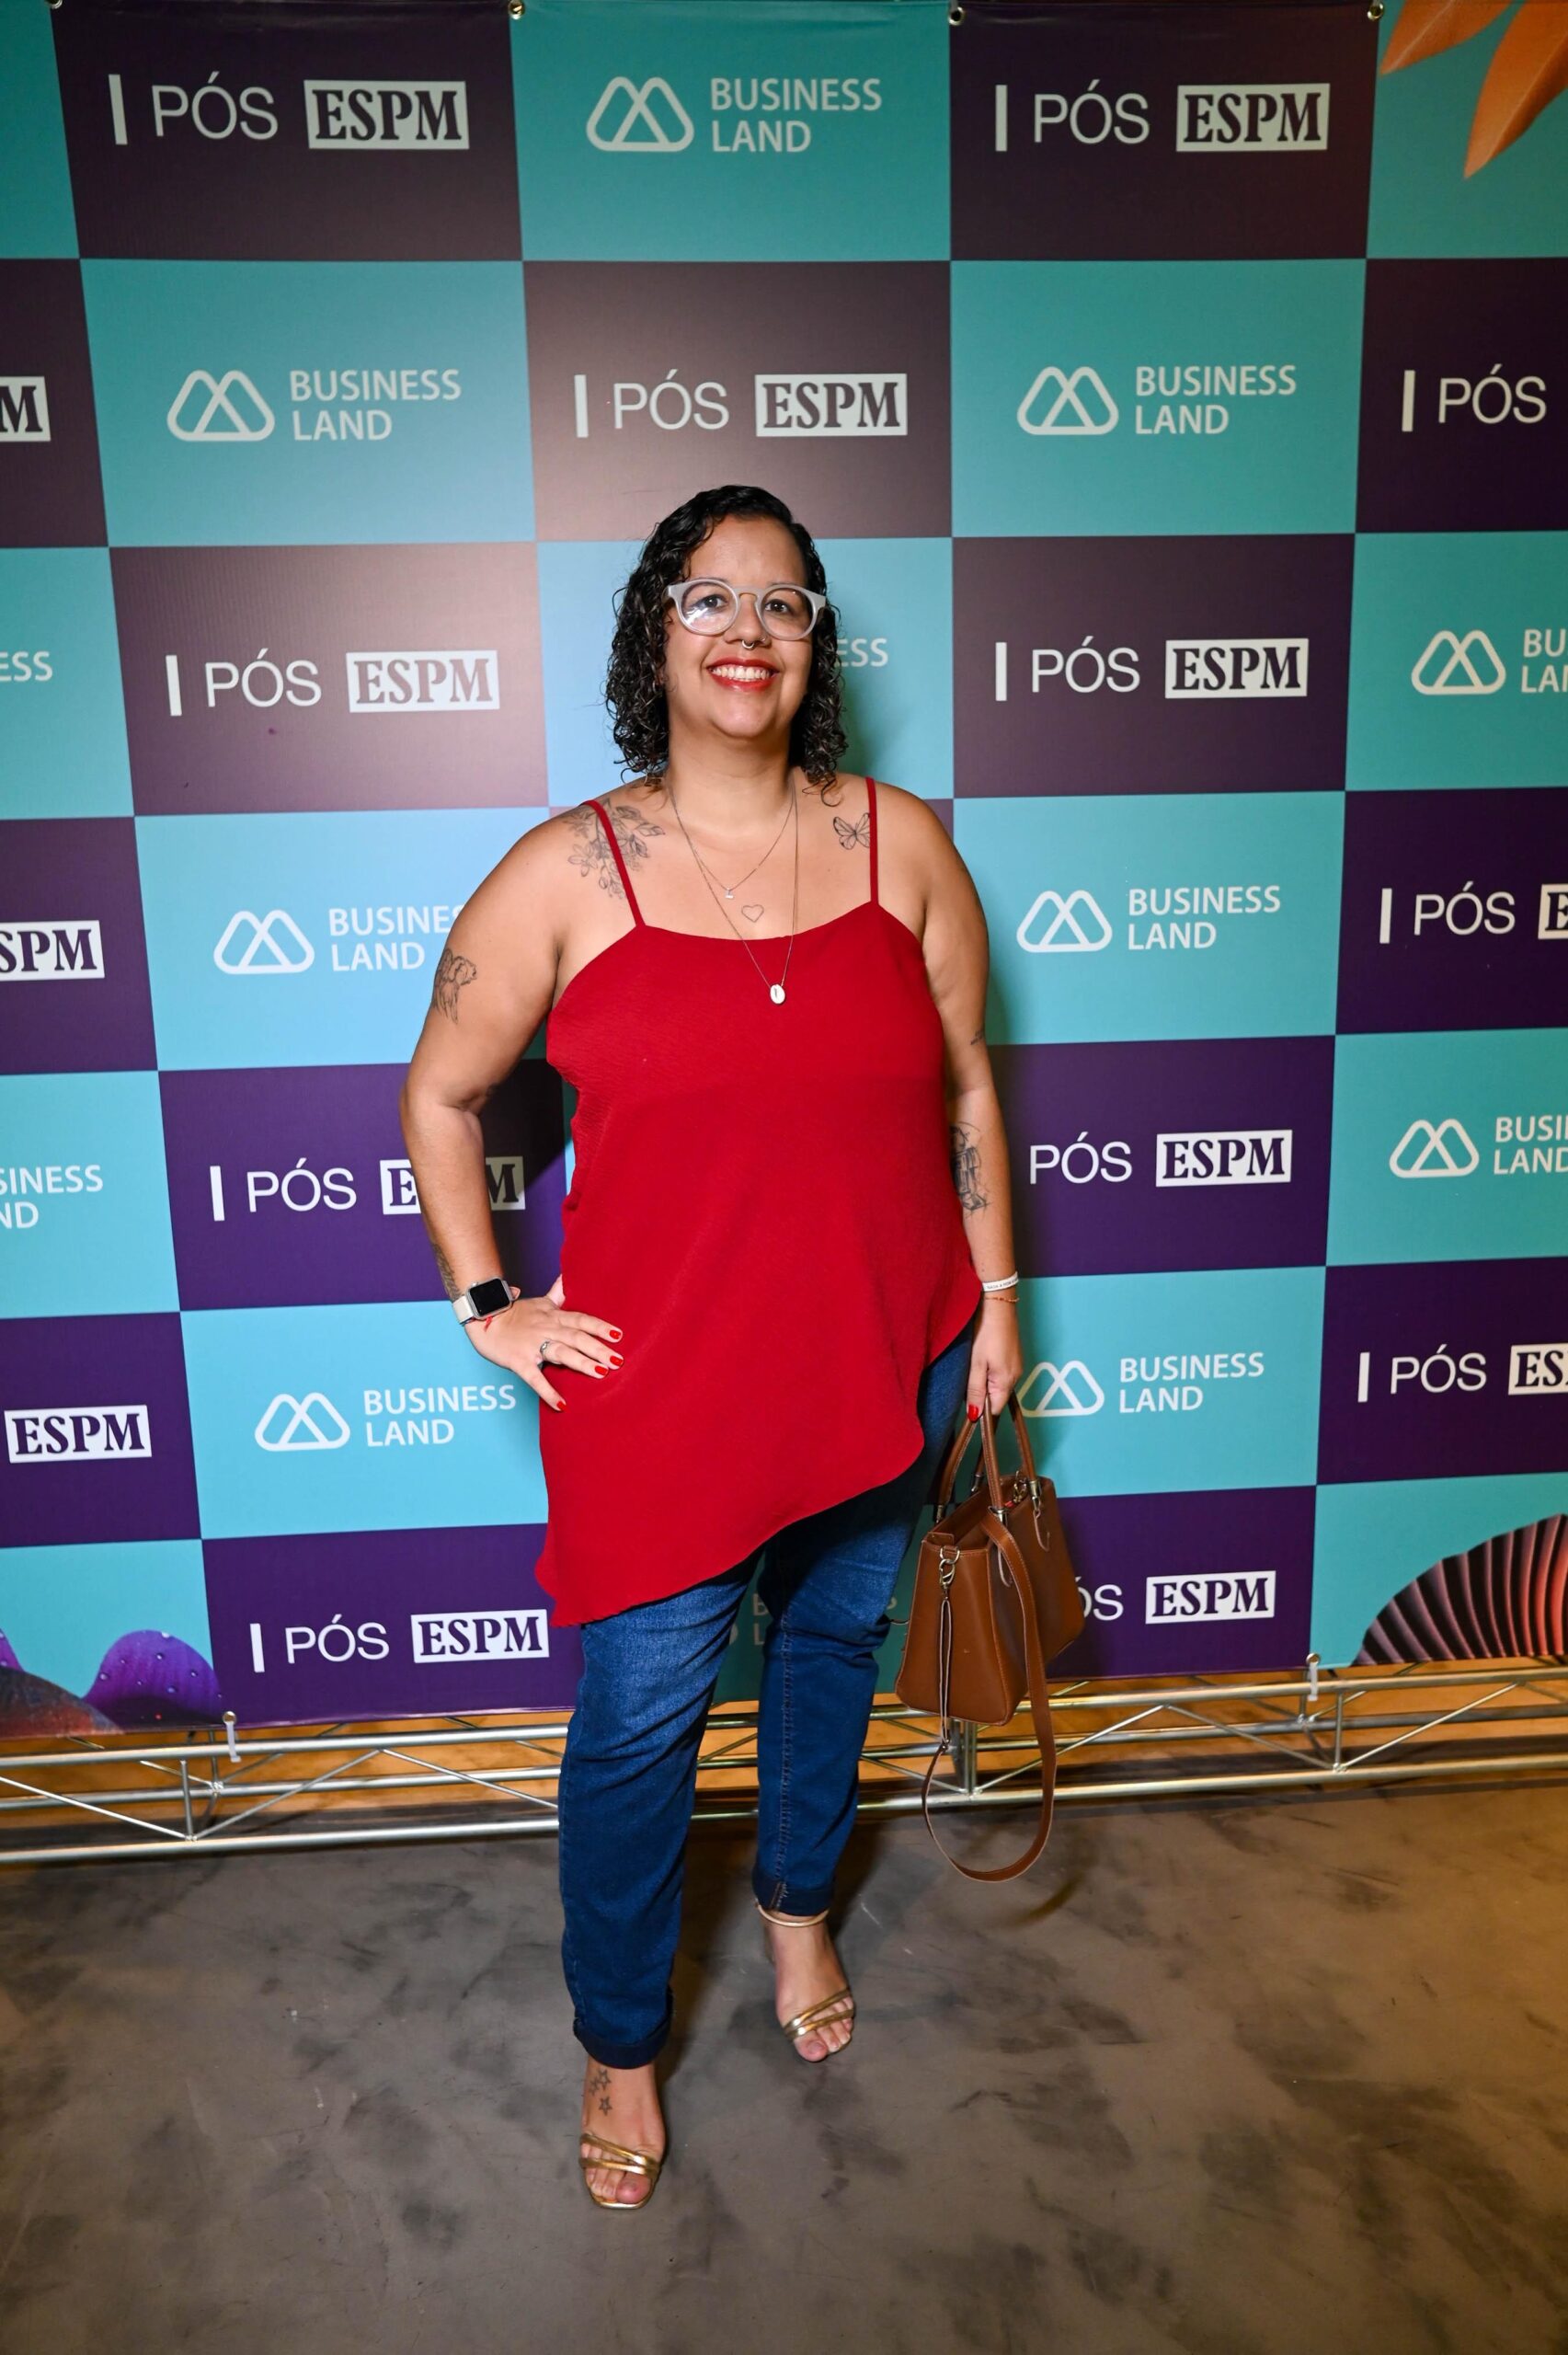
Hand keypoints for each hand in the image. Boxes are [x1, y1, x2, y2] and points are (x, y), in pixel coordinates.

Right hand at [463, 1272, 621, 1412]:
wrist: (484, 1319)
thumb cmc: (515, 1313)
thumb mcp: (541, 1301)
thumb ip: (558, 1292)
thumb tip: (570, 1275)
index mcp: (554, 1316)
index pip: (582, 1320)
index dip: (600, 1327)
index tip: (618, 1336)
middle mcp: (547, 1329)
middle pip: (576, 1337)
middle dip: (598, 1348)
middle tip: (618, 1360)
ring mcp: (533, 1345)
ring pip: (560, 1353)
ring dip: (580, 1363)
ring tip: (600, 1373)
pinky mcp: (519, 1361)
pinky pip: (534, 1378)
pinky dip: (548, 1391)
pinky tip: (562, 1405)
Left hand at [964, 1293, 1022, 1420]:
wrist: (998, 1305)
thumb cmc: (986, 1332)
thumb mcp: (976, 1363)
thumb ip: (975, 1390)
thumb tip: (975, 1415)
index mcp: (1007, 1381)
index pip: (995, 1408)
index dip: (980, 1408)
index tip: (966, 1399)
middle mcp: (1016, 1376)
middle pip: (997, 1396)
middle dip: (981, 1393)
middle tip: (967, 1376)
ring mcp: (1017, 1365)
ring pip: (998, 1384)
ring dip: (985, 1380)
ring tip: (974, 1363)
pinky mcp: (1014, 1355)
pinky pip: (1002, 1372)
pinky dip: (990, 1370)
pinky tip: (982, 1356)